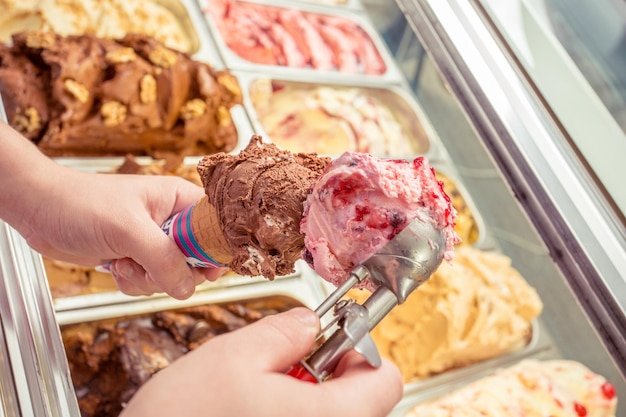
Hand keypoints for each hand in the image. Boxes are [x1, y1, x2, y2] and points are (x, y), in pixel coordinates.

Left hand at [4, 142, 223, 298]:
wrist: (39, 211)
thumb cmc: (81, 203)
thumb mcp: (128, 229)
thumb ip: (163, 258)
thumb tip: (187, 287)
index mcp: (180, 200)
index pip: (216, 227)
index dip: (216, 250)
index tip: (206, 269)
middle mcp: (172, 221)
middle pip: (197, 259)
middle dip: (173, 271)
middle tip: (152, 265)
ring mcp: (153, 241)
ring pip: (173, 275)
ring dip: (148, 279)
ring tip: (125, 262)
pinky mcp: (136, 257)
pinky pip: (151, 282)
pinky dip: (133, 282)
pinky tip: (116, 267)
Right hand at [120, 307, 402, 416]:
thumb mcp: (234, 356)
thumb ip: (285, 331)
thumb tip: (311, 323)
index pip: (387, 380)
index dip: (359, 349)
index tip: (330, 340)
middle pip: (360, 400)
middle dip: (326, 372)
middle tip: (282, 361)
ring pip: (328, 414)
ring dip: (304, 395)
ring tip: (257, 390)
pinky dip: (288, 415)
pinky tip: (249, 411)